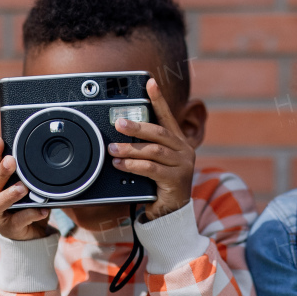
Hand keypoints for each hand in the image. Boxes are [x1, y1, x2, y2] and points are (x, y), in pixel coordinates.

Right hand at [0, 135, 54, 241]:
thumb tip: (50, 154)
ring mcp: (0, 215)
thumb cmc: (28, 207)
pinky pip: (19, 222)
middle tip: (11, 161)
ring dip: (8, 195)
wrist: (31, 236)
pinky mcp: (10, 229)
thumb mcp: (32, 188)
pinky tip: (42, 210)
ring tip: (22, 188)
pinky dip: (31, 215)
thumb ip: (34, 176)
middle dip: (0, 171)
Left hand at [107, 77, 195, 221]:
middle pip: (159, 132)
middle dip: (138, 126)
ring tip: (113, 149)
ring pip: (154, 151)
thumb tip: (119, 136)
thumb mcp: (153, 162)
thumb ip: (144, 148)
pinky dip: (133, 165)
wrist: (171, 213)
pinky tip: (120, 165)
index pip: (167, 116)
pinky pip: (152, 169)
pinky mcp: (176, 180)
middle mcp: (183, 150)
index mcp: (178, 142)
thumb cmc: (159, 185)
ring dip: (131, 149)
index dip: (158, 99)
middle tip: (119, 123)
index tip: (150, 82)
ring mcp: (182, 165)